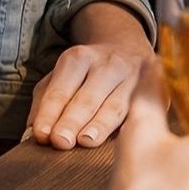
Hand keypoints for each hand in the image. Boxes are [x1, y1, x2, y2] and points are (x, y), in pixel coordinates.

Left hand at [28, 2, 154, 149]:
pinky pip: (141, 111)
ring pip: (116, 106)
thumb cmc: (86, 73)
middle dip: (73, 120)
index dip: (50, 114)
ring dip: (100, 125)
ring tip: (86, 141)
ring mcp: (136, 76)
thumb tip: (33, 135)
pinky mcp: (155, 90)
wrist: (128, 48)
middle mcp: (110, 64)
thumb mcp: (59, 78)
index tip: (41, 136)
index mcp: (80, 58)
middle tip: (60, 141)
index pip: (61, 91)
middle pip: (88, 98)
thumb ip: (44, 104)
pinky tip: (122, 139)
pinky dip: (129, 126)